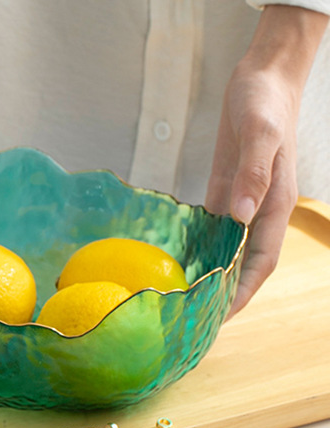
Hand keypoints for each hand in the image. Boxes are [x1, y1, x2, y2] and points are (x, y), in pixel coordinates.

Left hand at [205, 5, 327, 316]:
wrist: (261, 77)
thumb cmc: (265, 102)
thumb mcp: (259, 134)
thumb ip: (251, 174)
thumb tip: (239, 216)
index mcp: (274, 205)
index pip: (260, 262)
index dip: (242, 291)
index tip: (222, 317)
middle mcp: (258, 211)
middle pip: (243, 265)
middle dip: (225, 296)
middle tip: (197, 324)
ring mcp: (240, 203)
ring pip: (227, 252)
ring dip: (210, 278)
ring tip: (186, 305)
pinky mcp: (223, 192)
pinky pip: (211, 231)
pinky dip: (199, 251)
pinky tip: (179, 266)